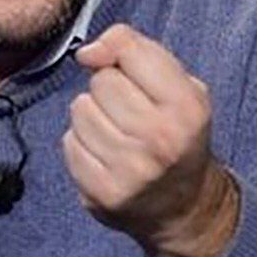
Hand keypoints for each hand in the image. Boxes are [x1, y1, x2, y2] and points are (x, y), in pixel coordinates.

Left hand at [63, 24, 238, 256]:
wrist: (185, 206)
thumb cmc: (176, 132)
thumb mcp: (178, 85)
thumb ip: (136, 50)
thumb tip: (86, 53)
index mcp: (187, 106)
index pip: (129, 50)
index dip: (121, 53)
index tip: (126, 69)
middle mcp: (161, 138)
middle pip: (101, 81)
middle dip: (109, 89)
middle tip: (128, 111)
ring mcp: (131, 169)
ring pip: (80, 110)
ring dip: (91, 115)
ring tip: (115, 132)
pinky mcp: (104, 192)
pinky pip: (69, 143)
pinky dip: (81, 144)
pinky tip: (103, 154)